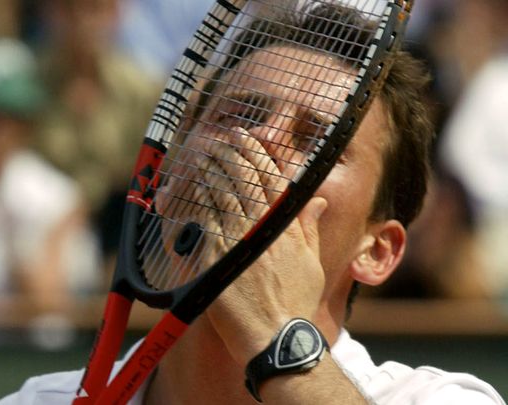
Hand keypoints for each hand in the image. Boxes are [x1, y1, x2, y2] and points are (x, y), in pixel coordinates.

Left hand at [158, 126, 328, 366]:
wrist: (276, 338)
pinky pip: (204, 220)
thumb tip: (317, 201)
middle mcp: (264, 228)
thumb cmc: (295, 304)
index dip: (257, 153)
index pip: (272, 178)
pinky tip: (190, 186)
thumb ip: (309, 227)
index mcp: (288, 226)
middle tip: (220, 137)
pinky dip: (196, 200)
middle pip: (245, 179)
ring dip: (211, 169)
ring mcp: (240, 241)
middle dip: (231, 152)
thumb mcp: (311, 262)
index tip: (245, 137)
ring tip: (201, 152)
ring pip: (222, 194)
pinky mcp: (217, 257)